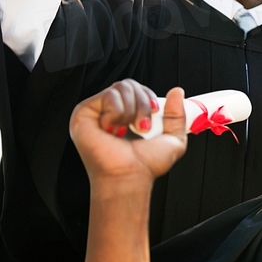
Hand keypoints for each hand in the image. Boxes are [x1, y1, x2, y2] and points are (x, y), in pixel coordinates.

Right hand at [70, 80, 186, 191]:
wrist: (130, 176)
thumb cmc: (146, 164)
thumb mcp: (173, 138)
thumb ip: (178, 114)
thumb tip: (177, 91)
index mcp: (127, 115)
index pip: (137, 88)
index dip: (148, 97)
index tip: (153, 114)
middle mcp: (110, 112)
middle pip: (129, 84)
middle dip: (143, 104)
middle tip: (142, 126)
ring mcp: (96, 112)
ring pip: (120, 87)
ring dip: (131, 111)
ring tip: (126, 130)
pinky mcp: (84, 113)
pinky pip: (108, 95)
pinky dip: (117, 112)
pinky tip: (112, 130)